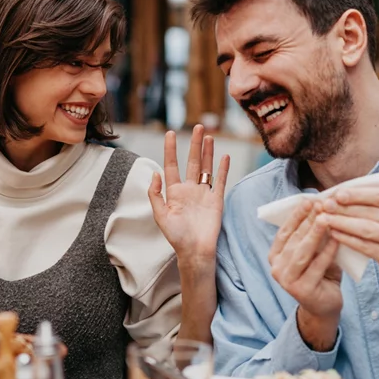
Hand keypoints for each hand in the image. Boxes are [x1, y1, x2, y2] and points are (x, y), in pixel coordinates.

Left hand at [148, 124, 229, 263]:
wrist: (195, 251)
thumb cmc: (176, 236)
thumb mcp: (160, 216)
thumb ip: (155, 194)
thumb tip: (154, 174)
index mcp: (174, 192)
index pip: (171, 165)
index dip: (171, 149)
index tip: (170, 133)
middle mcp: (189, 189)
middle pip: (193, 161)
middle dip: (195, 144)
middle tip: (198, 127)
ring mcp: (204, 193)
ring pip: (207, 167)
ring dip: (208, 152)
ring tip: (209, 136)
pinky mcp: (216, 200)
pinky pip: (220, 180)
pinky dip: (223, 168)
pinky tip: (224, 156)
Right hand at [268, 200, 342, 348]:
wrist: (325, 306)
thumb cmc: (320, 274)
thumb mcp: (313, 252)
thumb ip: (312, 235)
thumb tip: (322, 206)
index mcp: (275, 256)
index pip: (284, 231)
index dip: (296, 215)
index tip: (308, 200)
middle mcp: (276, 268)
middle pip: (294, 240)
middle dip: (308, 221)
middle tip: (321, 205)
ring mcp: (287, 281)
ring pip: (302, 253)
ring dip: (314, 234)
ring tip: (326, 218)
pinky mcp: (302, 291)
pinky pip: (317, 267)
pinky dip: (327, 252)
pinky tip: (337, 239)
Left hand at [321, 187, 378, 300]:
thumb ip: (378, 204)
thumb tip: (342, 193)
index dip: (357, 194)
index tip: (337, 193)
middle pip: (372, 211)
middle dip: (345, 207)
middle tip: (325, 205)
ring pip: (366, 228)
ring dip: (342, 222)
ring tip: (325, 219)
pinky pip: (365, 245)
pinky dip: (347, 238)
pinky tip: (334, 234)